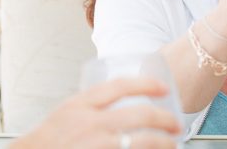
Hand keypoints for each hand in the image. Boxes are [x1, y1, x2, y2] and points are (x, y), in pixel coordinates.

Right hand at [11, 77, 180, 148]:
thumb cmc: (50, 139)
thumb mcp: (69, 111)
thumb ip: (94, 104)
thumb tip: (126, 99)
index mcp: (81, 104)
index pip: (120, 85)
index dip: (147, 84)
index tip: (163, 88)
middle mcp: (89, 124)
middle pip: (139, 114)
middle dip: (164, 119)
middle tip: (176, 123)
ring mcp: (96, 145)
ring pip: (141, 141)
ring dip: (163, 143)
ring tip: (172, 143)